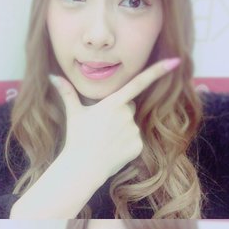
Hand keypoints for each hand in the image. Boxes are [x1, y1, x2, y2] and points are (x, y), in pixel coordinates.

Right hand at [52, 57, 180, 183]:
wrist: (82, 167)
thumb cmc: (77, 139)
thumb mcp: (73, 114)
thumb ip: (67, 93)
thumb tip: (52, 76)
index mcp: (112, 104)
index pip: (138, 83)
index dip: (157, 71)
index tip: (176, 61)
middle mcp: (126, 115)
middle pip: (128, 107)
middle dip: (119, 113)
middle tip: (101, 127)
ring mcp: (133, 131)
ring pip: (131, 125)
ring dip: (121, 130)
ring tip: (104, 141)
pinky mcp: (138, 146)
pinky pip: (135, 141)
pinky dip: (125, 145)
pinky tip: (112, 151)